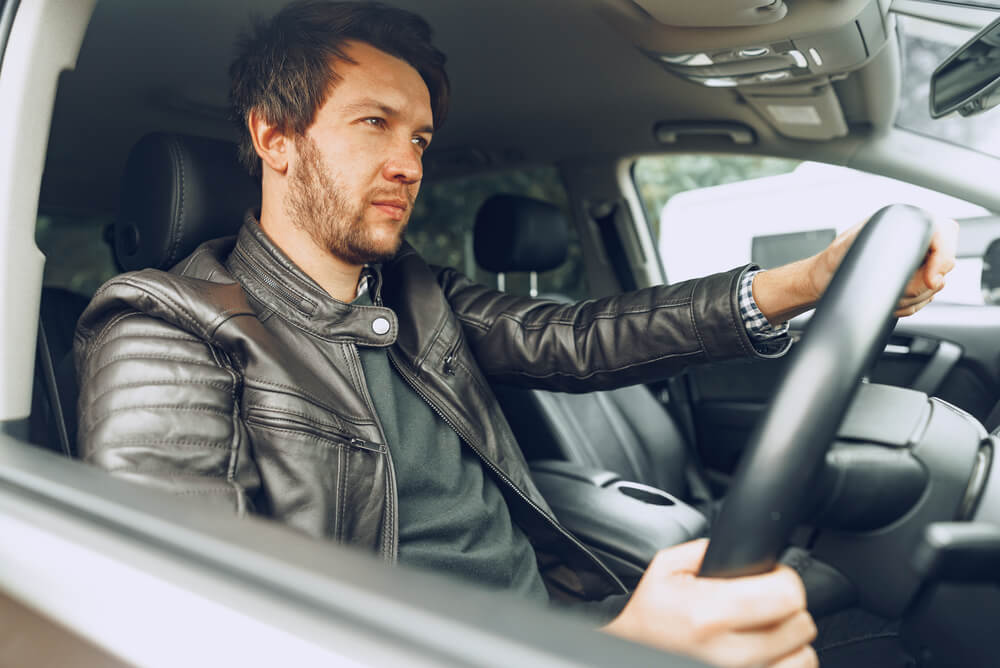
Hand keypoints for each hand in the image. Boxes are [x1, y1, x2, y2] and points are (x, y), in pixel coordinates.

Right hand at [602, 539, 816, 667]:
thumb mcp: (667, 566)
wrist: (628, 646)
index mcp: (710, 613)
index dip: (784, 579)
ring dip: (789, 642)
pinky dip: (784, 663)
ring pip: (803, 658)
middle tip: (763, 604)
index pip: (787, 595)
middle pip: (801, 626)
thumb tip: (748, 549)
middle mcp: (727, 653)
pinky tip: (764, 653)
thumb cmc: (648, 612)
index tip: (771, 579)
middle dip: (786, 608)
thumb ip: (708, 551)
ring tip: (763, 631)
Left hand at [811, 213, 958, 317]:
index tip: (931, 280)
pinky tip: (887, 302)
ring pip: (934, 288)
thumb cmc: (833, 261)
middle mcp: (914, 239)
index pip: (945, 233)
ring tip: (883, 294)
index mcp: (904, 222)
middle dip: (920, 286)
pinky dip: (907, 306)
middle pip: (943, 266)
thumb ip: (879, 246)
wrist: (824, 281)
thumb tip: (909, 253)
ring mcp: (917, 261)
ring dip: (911, 299)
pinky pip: (924, 300)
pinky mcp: (913, 281)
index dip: (943, 258)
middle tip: (893, 290)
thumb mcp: (851, 246)